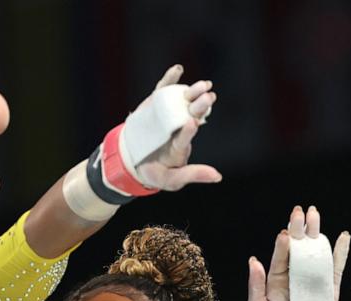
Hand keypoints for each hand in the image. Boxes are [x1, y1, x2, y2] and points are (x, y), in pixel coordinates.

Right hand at [131, 65, 222, 191]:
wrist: (132, 159)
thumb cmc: (154, 172)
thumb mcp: (170, 180)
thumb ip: (192, 175)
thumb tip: (218, 177)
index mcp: (181, 144)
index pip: (185, 136)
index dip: (189, 130)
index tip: (192, 123)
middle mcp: (178, 126)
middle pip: (190, 114)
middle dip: (199, 106)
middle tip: (209, 97)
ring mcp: (168, 114)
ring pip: (181, 100)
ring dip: (191, 91)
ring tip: (203, 85)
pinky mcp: (156, 104)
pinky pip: (163, 90)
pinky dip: (170, 79)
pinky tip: (177, 70)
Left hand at [247, 205, 350, 300]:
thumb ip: (256, 284)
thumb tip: (253, 261)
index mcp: (277, 277)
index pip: (280, 257)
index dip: (283, 244)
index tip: (284, 234)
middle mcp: (295, 273)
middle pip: (298, 246)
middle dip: (298, 229)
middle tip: (300, 211)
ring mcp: (313, 277)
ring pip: (315, 251)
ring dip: (316, 233)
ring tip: (315, 214)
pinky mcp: (330, 286)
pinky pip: (336, 266)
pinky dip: (340, 252)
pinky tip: (342, 236)